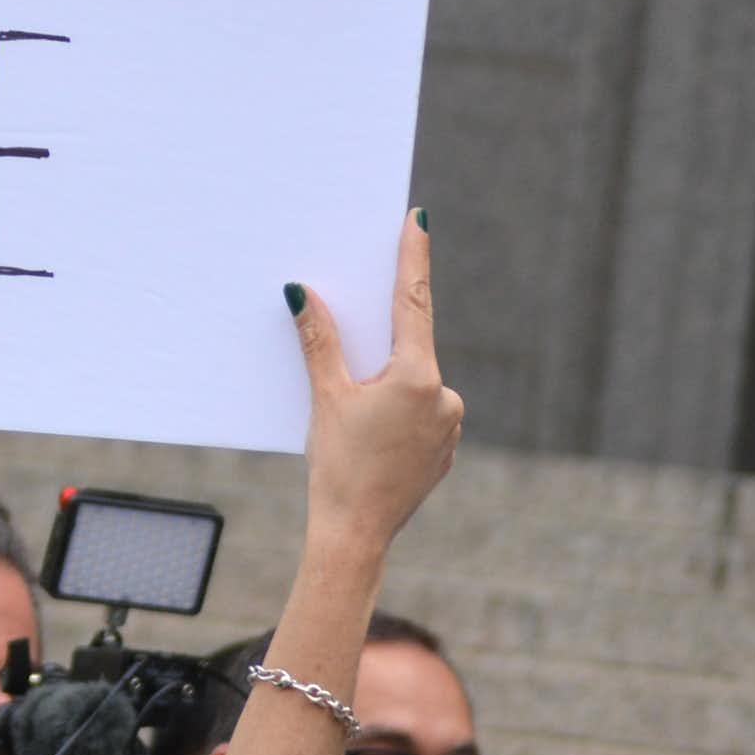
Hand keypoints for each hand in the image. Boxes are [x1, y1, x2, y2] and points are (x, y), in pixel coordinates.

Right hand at [293, 214, 462, 552]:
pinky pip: (420, 414)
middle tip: (352, 369)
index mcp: (417, 377)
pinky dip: (395, 413)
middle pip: (408, 348)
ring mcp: (450, 425)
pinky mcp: (445, 450)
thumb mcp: (325, 398)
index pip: (413, 302)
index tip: (417, 221)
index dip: (413, 258)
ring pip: (413, 384)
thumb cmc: (338, 467)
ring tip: (351, 421)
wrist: (356, 534)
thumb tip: (305, 293)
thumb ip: (320, 341)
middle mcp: (444, 396)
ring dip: (385, 386)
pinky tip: (369, 437)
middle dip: (379, 347)